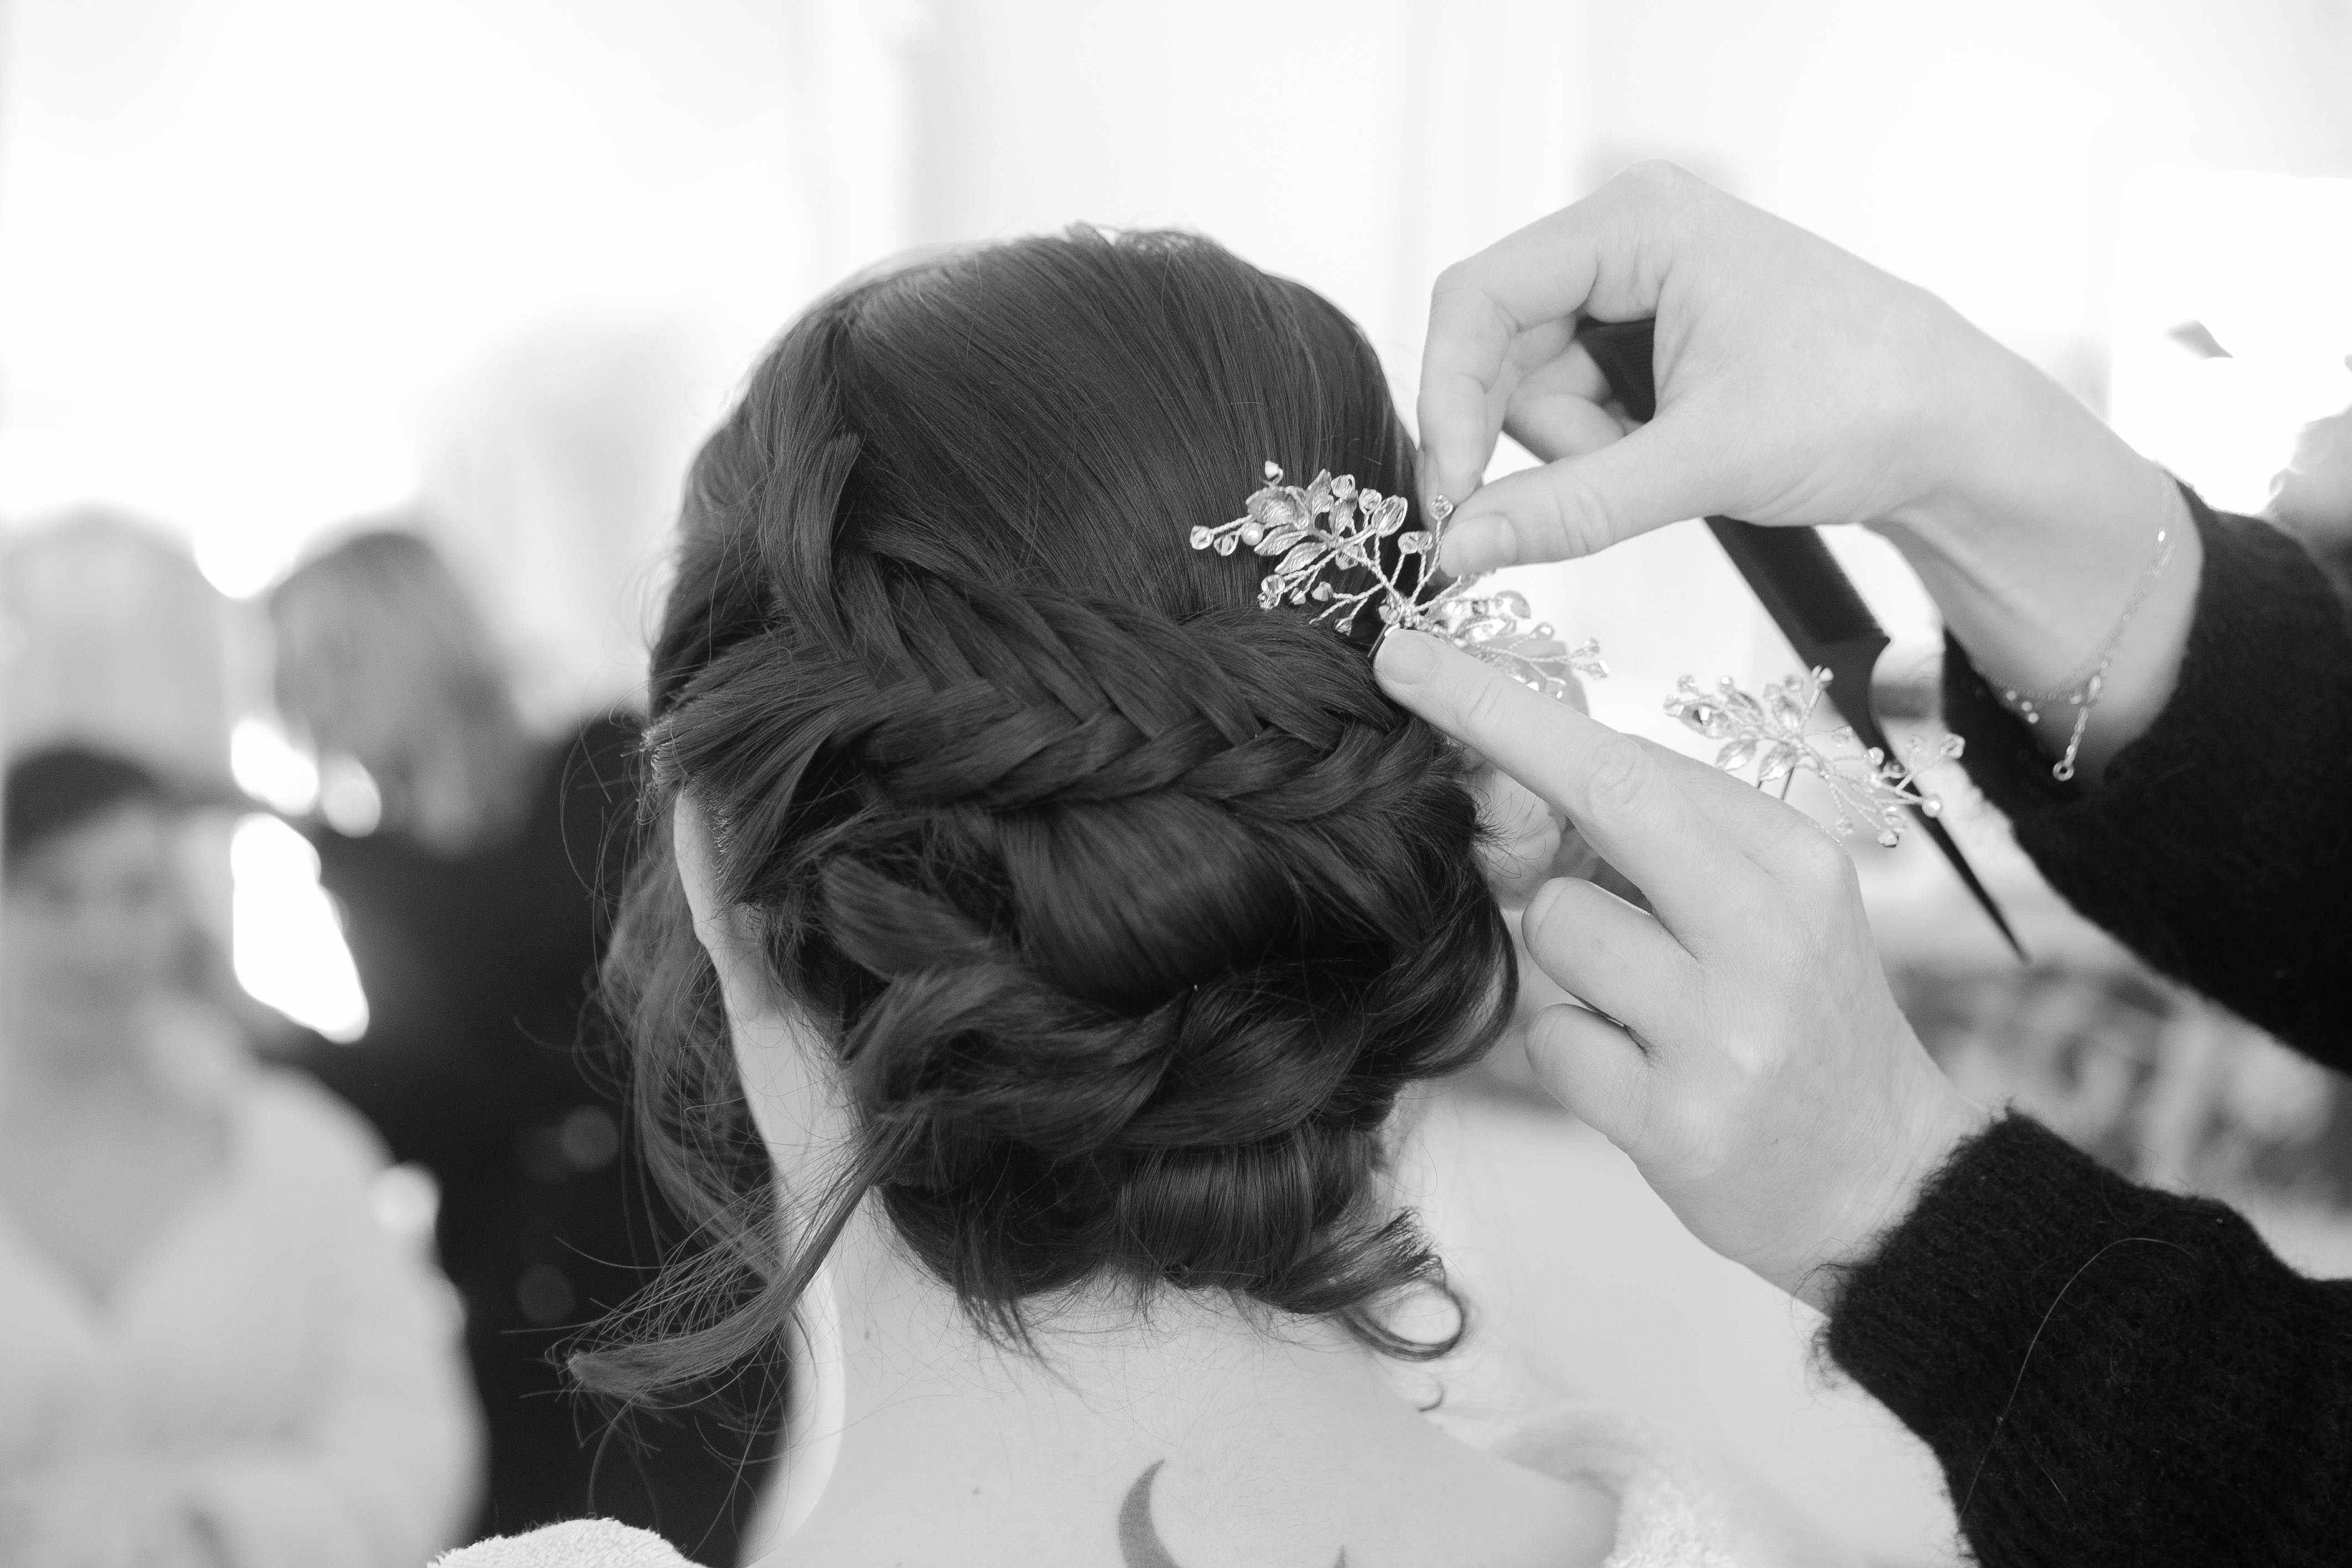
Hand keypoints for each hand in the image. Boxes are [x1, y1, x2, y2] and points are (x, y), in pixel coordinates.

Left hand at [1379, 629, 1988, 1308]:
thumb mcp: (1767, 906)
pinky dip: (1572, 1053)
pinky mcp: (1681, 1124)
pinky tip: (1638, 1075)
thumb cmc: (1803, 1023)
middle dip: (1487, 732)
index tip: (1412, 656)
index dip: (1506, 702)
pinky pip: (1553, 1042)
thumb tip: (1516, 759)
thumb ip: (1660, 835)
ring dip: (1563, 961)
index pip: (1629, 756)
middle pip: (1598, 796)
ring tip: (1635, 1005)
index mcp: (1792, 862)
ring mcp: (1725, 1031)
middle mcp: (1768, 932)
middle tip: (1401, 672)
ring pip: (1556, 928)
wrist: (1887, 1183)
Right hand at [1419, 160, 2199, 782]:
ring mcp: (1634, 290)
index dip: (1448, 399)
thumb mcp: (1705, 463)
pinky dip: (1604, 453)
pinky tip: (1672, 459)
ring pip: (1532, 391)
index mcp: (1635, 222)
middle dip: (1538, 438)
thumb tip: (1457, 549)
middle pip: (1498, 350)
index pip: (1477, 299)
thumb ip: (1570, 508)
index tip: (1451, 495)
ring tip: (1672, 464)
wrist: (1955, 433)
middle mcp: (1625, 240)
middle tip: (1604, 487)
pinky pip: (1574, 408)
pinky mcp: (1648, 341)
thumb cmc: (1864, 406)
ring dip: (1579, 454)